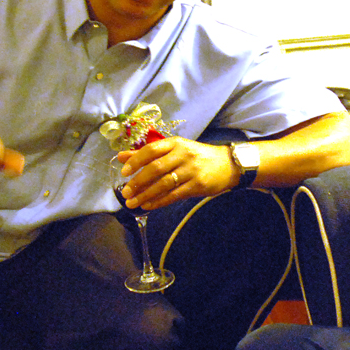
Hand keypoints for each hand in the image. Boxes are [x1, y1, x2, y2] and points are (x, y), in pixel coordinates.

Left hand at [117, 138, 237, 210]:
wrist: (227, 164)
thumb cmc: (196, 157)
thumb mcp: (174, 150)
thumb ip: (148, 154)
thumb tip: (122, 157)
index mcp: (175, 143)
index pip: (151, 150)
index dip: (135, 161)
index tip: (123, 172)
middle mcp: (183, 155)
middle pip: (156, 168)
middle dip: (138, 182)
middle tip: (126, 192)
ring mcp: (191, 170)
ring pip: (164, 184)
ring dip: (145, 195)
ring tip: (132, 203)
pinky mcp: (197, 185)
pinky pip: (174, 195)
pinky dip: (159, 201)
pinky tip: (148, 205)